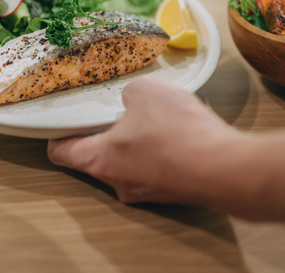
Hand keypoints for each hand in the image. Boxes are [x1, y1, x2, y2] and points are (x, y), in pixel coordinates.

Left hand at [48, 77, 284, 221]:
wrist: (225, 168)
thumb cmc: (178, 133)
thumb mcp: (145, 91)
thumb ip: (130, 93)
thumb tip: (134, 99)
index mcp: (99, 160)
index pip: (61, 152)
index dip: (59, 134)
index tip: (64, 121)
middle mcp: (118, 182)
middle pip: (97, 157)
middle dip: (107, 132)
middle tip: (119, 110)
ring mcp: (146, 192)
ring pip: (130, 162)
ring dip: (138, 141)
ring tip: (157, 118)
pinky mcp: (172, 191)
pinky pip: (158, 167)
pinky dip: (162, 150)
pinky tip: (179, 132)